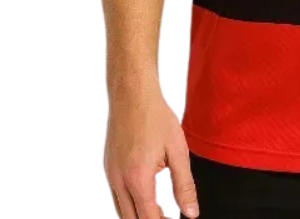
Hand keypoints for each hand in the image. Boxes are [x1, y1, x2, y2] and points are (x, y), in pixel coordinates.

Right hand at [104, 83, 198, 217]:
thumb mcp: (178, 150)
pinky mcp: (108, 167)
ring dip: (139, 214)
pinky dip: (130, 202)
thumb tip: (191, 213)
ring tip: (160, 211)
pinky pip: (116, 195)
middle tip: (170, 217)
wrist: (132, 94)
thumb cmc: (155, 117)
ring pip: (121, 210)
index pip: (148, 218)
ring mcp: (110, 174)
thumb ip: (184, 185)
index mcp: (138, 178)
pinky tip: (145, 194)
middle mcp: (119, 180)